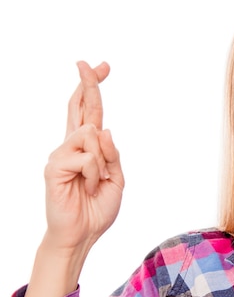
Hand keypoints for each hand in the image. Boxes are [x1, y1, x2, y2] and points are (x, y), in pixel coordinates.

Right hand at [44, 60, 123, 250]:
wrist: (83, 234)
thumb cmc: (97, 207)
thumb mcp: (117, 178)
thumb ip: (112, 154)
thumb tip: (103, 128)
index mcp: (87, 148)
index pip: (90, 112)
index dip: (93, 89)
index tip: (101, 67)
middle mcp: (72, 145)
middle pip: (80, 108)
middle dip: (88, 84)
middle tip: (87, 62)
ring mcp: (61, 154)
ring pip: (92, 135)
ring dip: (103, 162)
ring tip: (95, 184)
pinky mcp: (54, 166)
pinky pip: (87, 157)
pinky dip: (96, 174)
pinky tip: (88, 188)